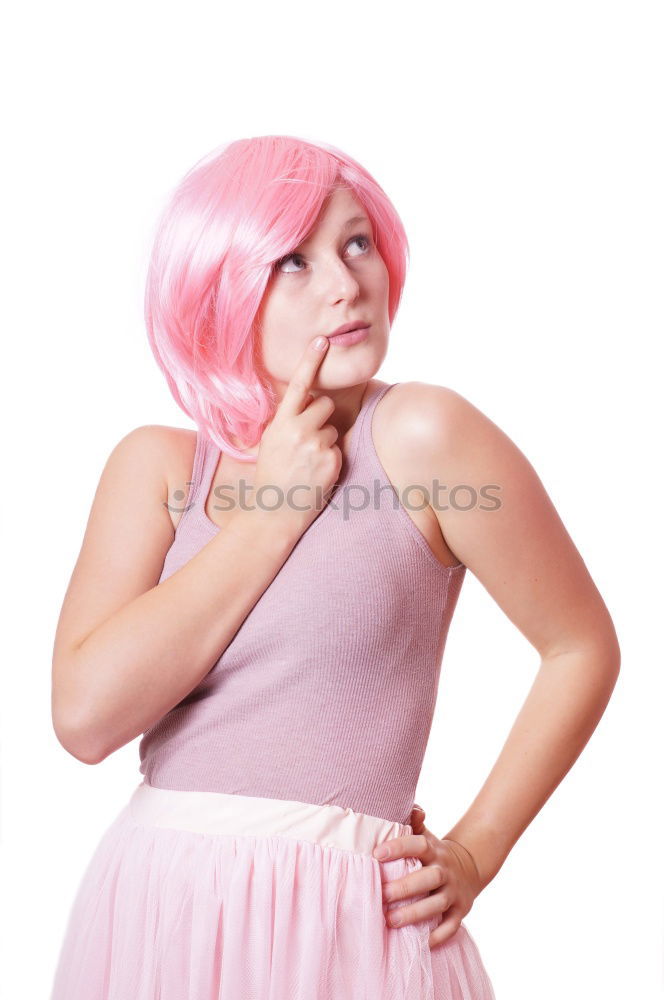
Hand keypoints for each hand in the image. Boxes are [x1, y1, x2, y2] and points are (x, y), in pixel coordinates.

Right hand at [254, 335, 341, 532]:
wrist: (275, 511)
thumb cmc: (272, 473)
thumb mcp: (270, 441)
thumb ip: (287, 420)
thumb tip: (306, 400)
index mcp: (281, 423)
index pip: (299, 385)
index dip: (310, 361)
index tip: (322, 340)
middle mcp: (299, 430)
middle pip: (325, 405)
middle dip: (321, 416)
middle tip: (306, 438)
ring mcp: (317, 446)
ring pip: (332, 428)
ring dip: (324, 439)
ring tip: (307, 460)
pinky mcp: (332, 461)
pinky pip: (337, 448)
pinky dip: (329, 458)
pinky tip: (314, 472)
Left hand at [373, 803, 482, 949]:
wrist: (469, 867)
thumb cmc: (433, 852)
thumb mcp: (426, 836)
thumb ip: (415, 824)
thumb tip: (413, 808)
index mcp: (433, 850)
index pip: (418, 845)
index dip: (399, 847)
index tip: (376, 853)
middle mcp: (445, 871)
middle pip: (428, 878)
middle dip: (404, 888)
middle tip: (381, 895)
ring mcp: (454, 892)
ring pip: (436, 905)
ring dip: (415, 914)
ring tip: (391, 921)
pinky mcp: (460, 911)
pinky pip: (451, 927)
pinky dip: (438, 936)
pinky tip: (421, 943)